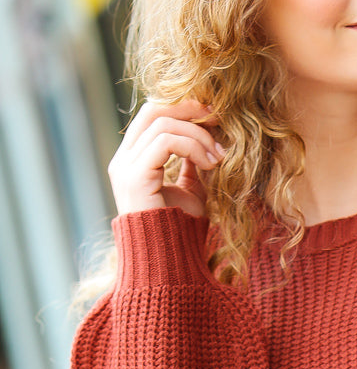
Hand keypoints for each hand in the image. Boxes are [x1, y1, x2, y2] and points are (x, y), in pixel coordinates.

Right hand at [109, 98, 225, 217]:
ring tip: (220, 157)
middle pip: (154, 109)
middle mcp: (123, 159)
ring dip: (199, 135)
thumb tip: (209, 136)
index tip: (215, 118)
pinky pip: (165, 142)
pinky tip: (210, 164)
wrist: (170, 260)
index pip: (153, 114)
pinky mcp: (135, 176)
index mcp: (133, 158)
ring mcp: (125, 166)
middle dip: (190, 109)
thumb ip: (193, 163)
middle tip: (219, 120)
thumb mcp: (192, 189)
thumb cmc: (181, 229)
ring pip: (163, 124)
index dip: (184, 108)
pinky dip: (193, 146)